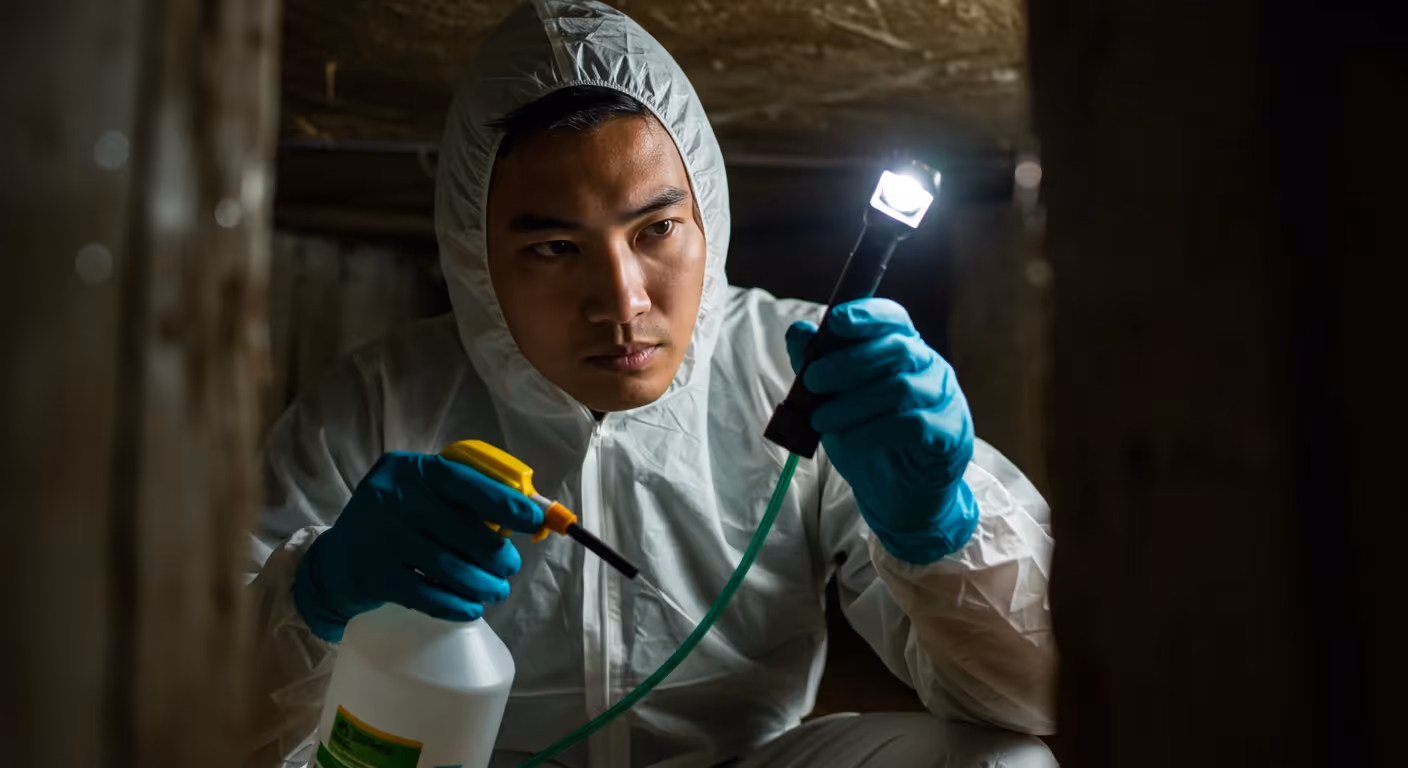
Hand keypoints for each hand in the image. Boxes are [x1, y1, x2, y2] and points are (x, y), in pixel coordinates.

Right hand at [293, 451, 543, 640]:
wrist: (337, 560)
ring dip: (482, 583)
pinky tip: (472, 608)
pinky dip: (456, 605)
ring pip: (448, 567)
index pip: (465, 483)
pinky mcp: (374, 577)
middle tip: (509, 566)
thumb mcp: (421, 493)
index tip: (534, 521)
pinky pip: (427, 595)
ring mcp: (379, 538)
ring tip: (496, 590)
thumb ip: (463, 498)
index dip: (505, 504)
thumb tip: (525, 516)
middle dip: (496, 554)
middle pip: (462, 530)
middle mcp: (391, 497)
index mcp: (410, 469)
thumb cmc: (397, 521)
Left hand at [786, 298, 977, 563]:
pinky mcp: (950, 434)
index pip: (894, 318)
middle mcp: (930, 367)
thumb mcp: (835, 401)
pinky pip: (914, 425)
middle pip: (896, 348)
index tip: (836, 321)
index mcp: (904, 349)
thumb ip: (818, 366)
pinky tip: (849, 440)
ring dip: (852, 404)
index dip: (867, 314)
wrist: (900, 492)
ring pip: (901, 388)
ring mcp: (944, 399)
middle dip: (847, 363)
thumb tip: (798, 333)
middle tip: (811, 382)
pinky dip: (873, 431)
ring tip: (820, 421)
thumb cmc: (870, 436)